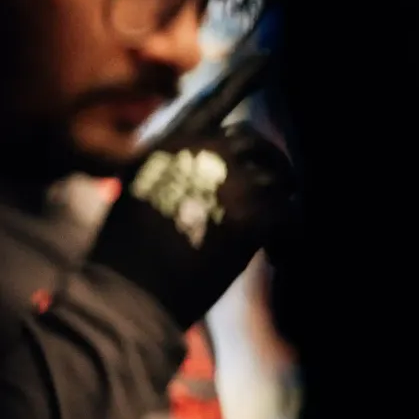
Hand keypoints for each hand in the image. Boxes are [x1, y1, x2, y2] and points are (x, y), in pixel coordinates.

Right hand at [90, 124, 294, 329]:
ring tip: (280, 234)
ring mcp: (233, 180)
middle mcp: (206, 151)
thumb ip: (173, 175)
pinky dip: (289, 238)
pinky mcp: (253, 215)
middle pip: (257, 144)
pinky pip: (289, 216)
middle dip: (274, 166)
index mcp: (175, 144)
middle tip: (281, 193)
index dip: (245, 150)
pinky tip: (278, 257)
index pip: (224, 130)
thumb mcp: (141, 194)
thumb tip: (204, 181)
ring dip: (283, 206)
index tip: (254, 166)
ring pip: (279, 180)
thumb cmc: (129, 254)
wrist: (133, 288)